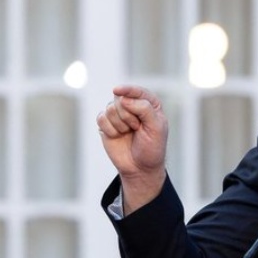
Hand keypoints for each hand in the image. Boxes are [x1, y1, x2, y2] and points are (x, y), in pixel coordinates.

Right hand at [97, 85, 168, 212]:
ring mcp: (118, 114)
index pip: (137, 91)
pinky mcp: (106, 123)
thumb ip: (144, 109)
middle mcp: (132, 105)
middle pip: (121, 99)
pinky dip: (110, 129)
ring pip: (110, 108)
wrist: (140, 167)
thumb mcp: (156, 128)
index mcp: (149, 103)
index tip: (117, 90)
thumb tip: (124, 98)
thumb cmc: (152, 147)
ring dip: (120, 124)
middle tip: (137, 128)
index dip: (127, 90)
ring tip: (129, 133)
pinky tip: (118, 136)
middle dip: (127, 116)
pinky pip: (101, 118)